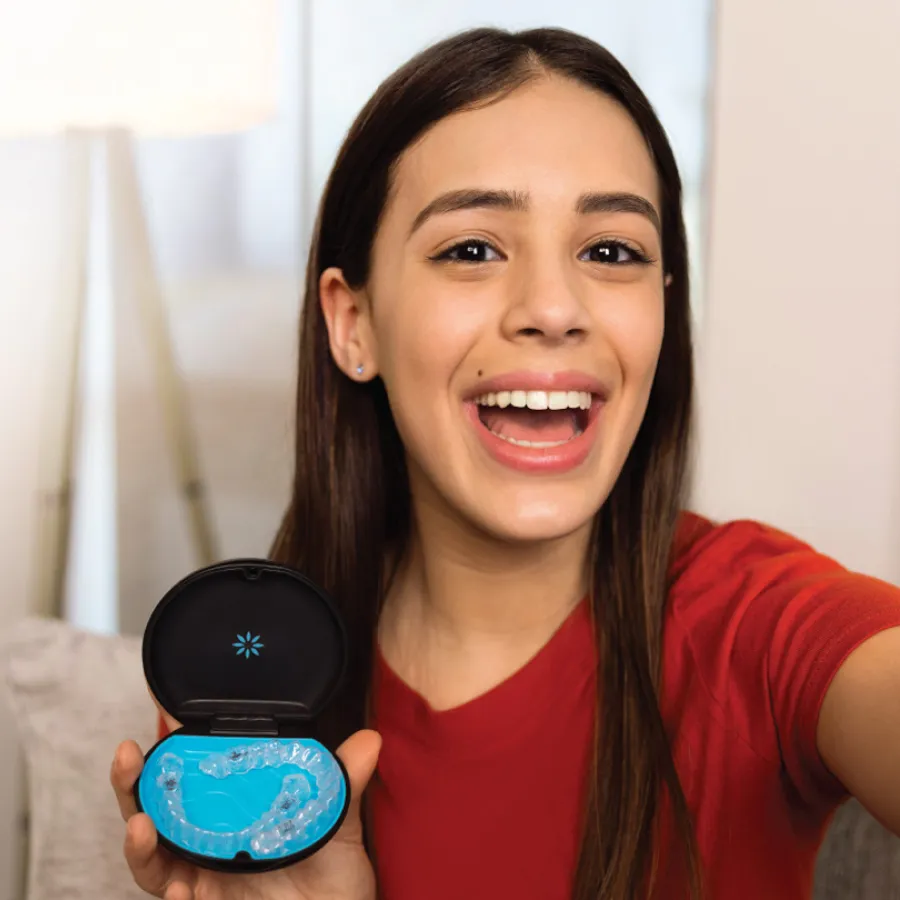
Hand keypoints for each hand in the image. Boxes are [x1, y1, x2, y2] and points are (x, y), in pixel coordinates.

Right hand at [111, 730, 380, 899]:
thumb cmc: (333, 881)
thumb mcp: (339, 826)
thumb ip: (345, 783)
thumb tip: (369, 739)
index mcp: (232, 815)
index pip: (193, 780)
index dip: (172, 752)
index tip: (163, 716)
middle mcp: (207, 846)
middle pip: (155, 813)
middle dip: (133, 785)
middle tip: (128, 755)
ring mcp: (202, 883)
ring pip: (152, 862)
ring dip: (139, 843)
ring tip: (140, 824)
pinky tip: (181, 891)